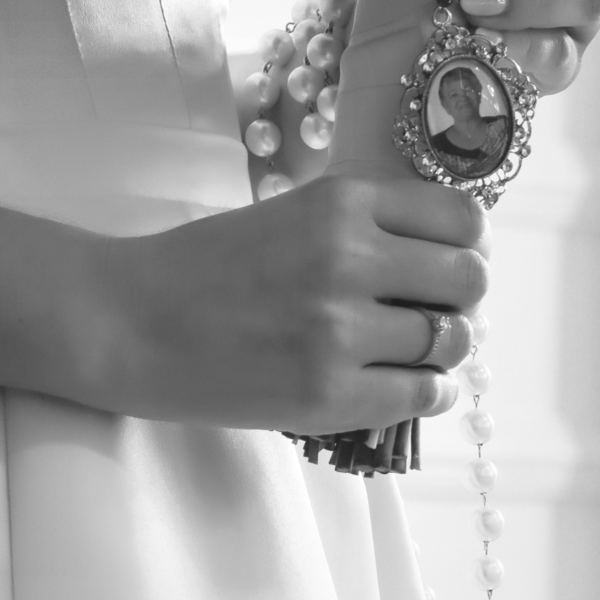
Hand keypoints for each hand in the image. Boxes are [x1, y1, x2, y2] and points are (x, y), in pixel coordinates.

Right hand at [83, 177, 487, 433]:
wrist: (129, 323)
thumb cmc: (209, 270)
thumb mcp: (294, 215)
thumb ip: (365, 229)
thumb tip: (451, 262)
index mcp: (343, 203)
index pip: (463, 220)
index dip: (469, 248)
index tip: (452, 265)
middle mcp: (350, 259)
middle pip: (469, 281)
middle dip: (461, 300)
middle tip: (432, 314)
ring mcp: (342, 331)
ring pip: (451, 343)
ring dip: (442, 352)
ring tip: (409, 354)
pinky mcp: (331, 395)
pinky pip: (424, 396)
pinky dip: (427, 394)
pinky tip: (402, 388)